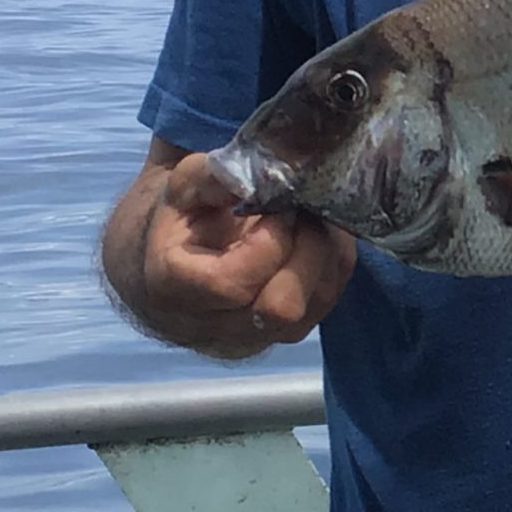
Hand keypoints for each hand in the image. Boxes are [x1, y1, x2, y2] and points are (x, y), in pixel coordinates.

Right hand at [137, 151, 356, 353]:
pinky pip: (329, 300)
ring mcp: (255, 337)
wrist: (175, 265)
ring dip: (327, 252)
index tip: (278, 203)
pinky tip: (320, 233)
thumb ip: (213, 176)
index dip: (268, 241)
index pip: (231, 284)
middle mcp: (215, 326)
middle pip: (282, 307)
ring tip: (313, 215)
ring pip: (315, 305)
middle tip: (305, 208)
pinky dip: (335, 262)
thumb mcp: (182, 187)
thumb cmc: (180, 220)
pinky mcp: (287, 333)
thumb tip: (260, 175)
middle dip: (307, 249)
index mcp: (175, 289)